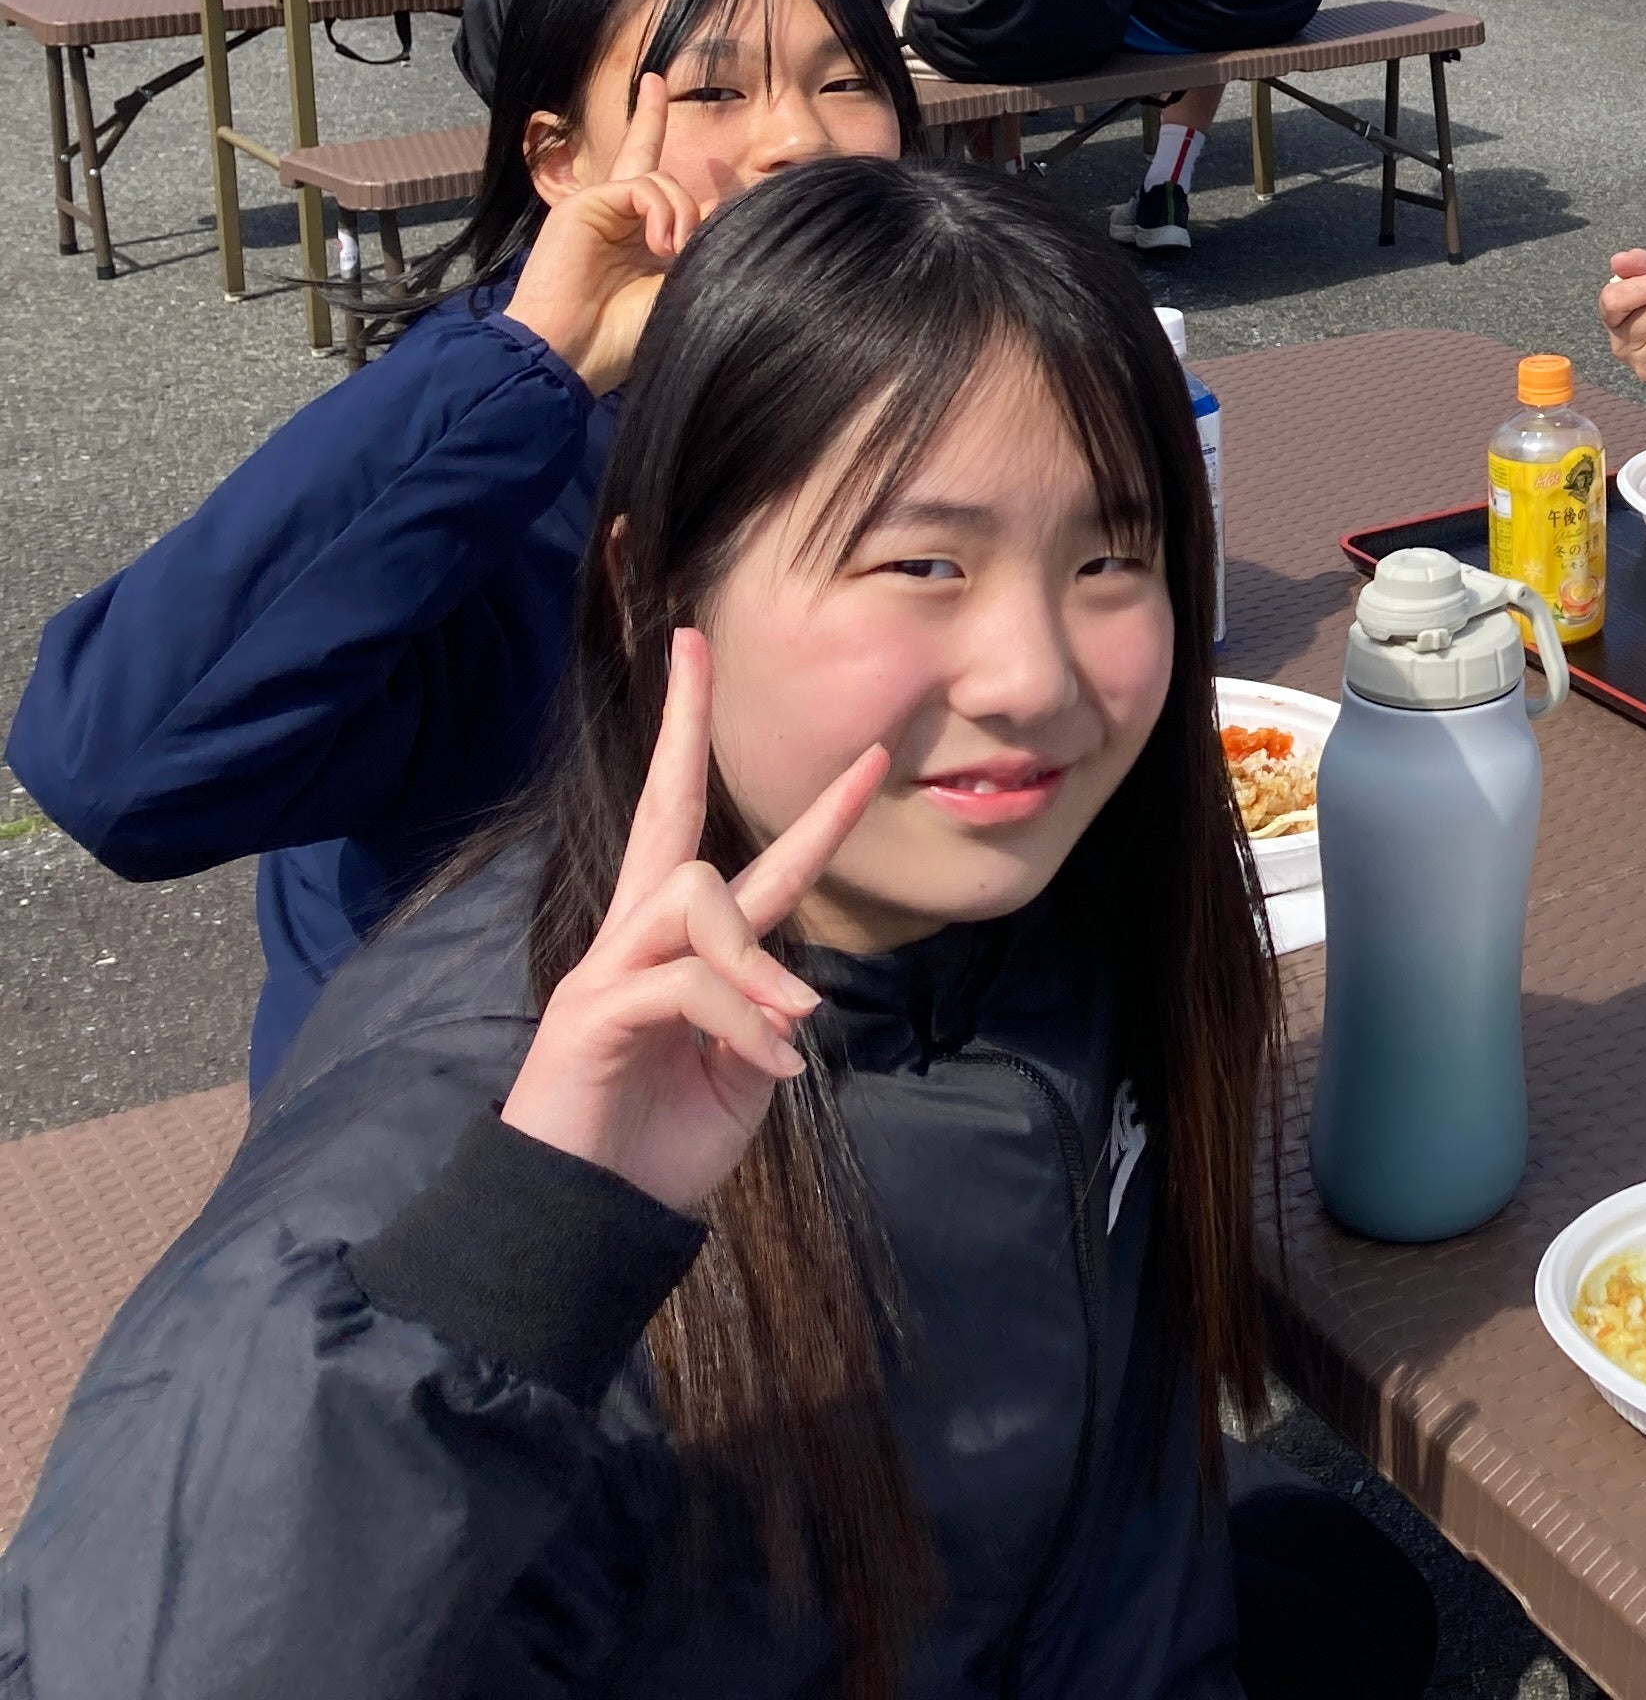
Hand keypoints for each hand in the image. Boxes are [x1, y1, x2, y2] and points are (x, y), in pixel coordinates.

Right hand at [499, 632, 885, 1218]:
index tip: (836, 741)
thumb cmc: (661, 1144)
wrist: (593, 1221)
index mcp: (675, 947)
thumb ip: (767, 1011)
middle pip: (663, 810)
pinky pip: (689, 980)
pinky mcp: (591, 1012)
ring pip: (698, 894)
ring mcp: (605, 969)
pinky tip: (768, 1066)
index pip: (711, 840)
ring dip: (759, 958)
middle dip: (680, 723)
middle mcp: (633, 937)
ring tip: (788, 1029)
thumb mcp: (744, 1070)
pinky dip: (745, 1020)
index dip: (772, 794)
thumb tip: (793, 985)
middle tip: (690, 643)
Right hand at [501, 72, 702, 391]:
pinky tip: (659, 245)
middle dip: (651, 118)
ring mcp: (598, 208)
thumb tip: (729, 216)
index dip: (656, 134)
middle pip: (646, 156)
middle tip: (658, 96)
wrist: (569, 355)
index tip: (663, 92)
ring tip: (672, 253)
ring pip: (659, 180)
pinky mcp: (584, 204)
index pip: (656, 179)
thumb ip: (698, 248)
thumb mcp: (677, 288)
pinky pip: (640, 186)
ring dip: (680, 214)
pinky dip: (661, 211)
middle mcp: (617, 216)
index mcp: (637, 235)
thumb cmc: (622, 335)